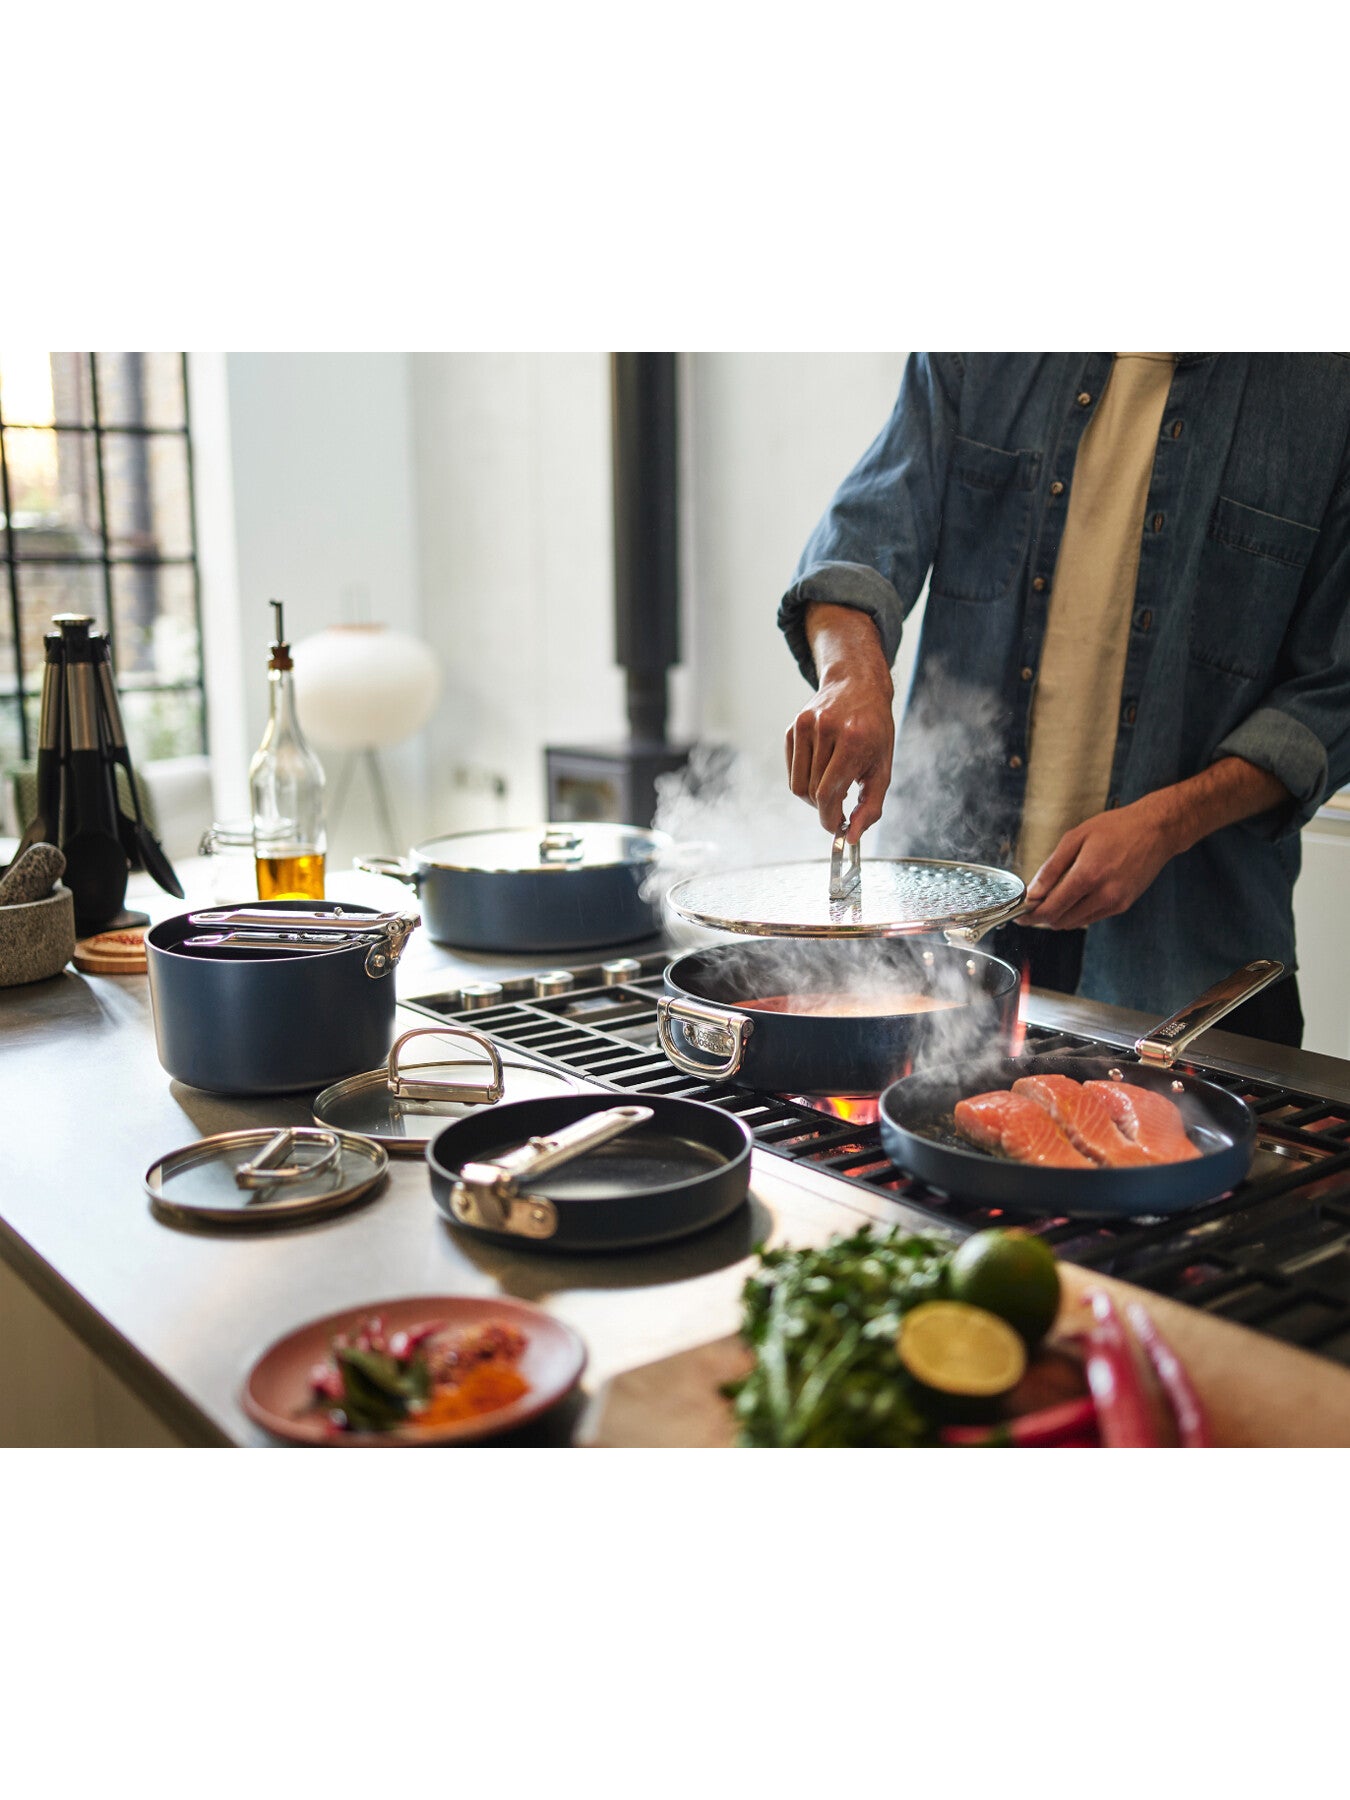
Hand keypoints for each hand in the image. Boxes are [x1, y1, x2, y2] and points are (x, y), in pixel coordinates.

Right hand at [785, 605, 894, 839]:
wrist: (858, 686)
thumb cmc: (875, 732)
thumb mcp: (883, 769)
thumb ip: (870, 807)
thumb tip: (851, 838)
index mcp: (853, 740)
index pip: (829, 793)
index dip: (830, 818)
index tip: (836, 828)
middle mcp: (826, 729)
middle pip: (813, 792)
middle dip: (826, 807)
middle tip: (841, 804)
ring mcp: (805, 725)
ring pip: (798, 785)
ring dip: (814, 796)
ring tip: (832, 785)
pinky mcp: (792, 727)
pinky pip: (792, 771)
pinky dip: (805, 778)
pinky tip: (822, 768)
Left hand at [1021, 798, 1175, 930]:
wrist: (1156, 830)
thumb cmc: (1116, 828)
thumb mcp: (1076, 838)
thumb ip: (1051, 868)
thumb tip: (1033, 892)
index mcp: (1087, 875)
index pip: (1051, 908)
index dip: (1031, 915)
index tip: (1019, 914)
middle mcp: (1103, 894)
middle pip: (1061, 920)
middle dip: (1042, 917)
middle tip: (1030, 908)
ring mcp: (1115, 902)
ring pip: (1075, 922)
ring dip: (1059, 916)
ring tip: (1050, 900)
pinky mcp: (1123, 905)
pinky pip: (1091, 917)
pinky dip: (1077, 912)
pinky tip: (1073, 897)